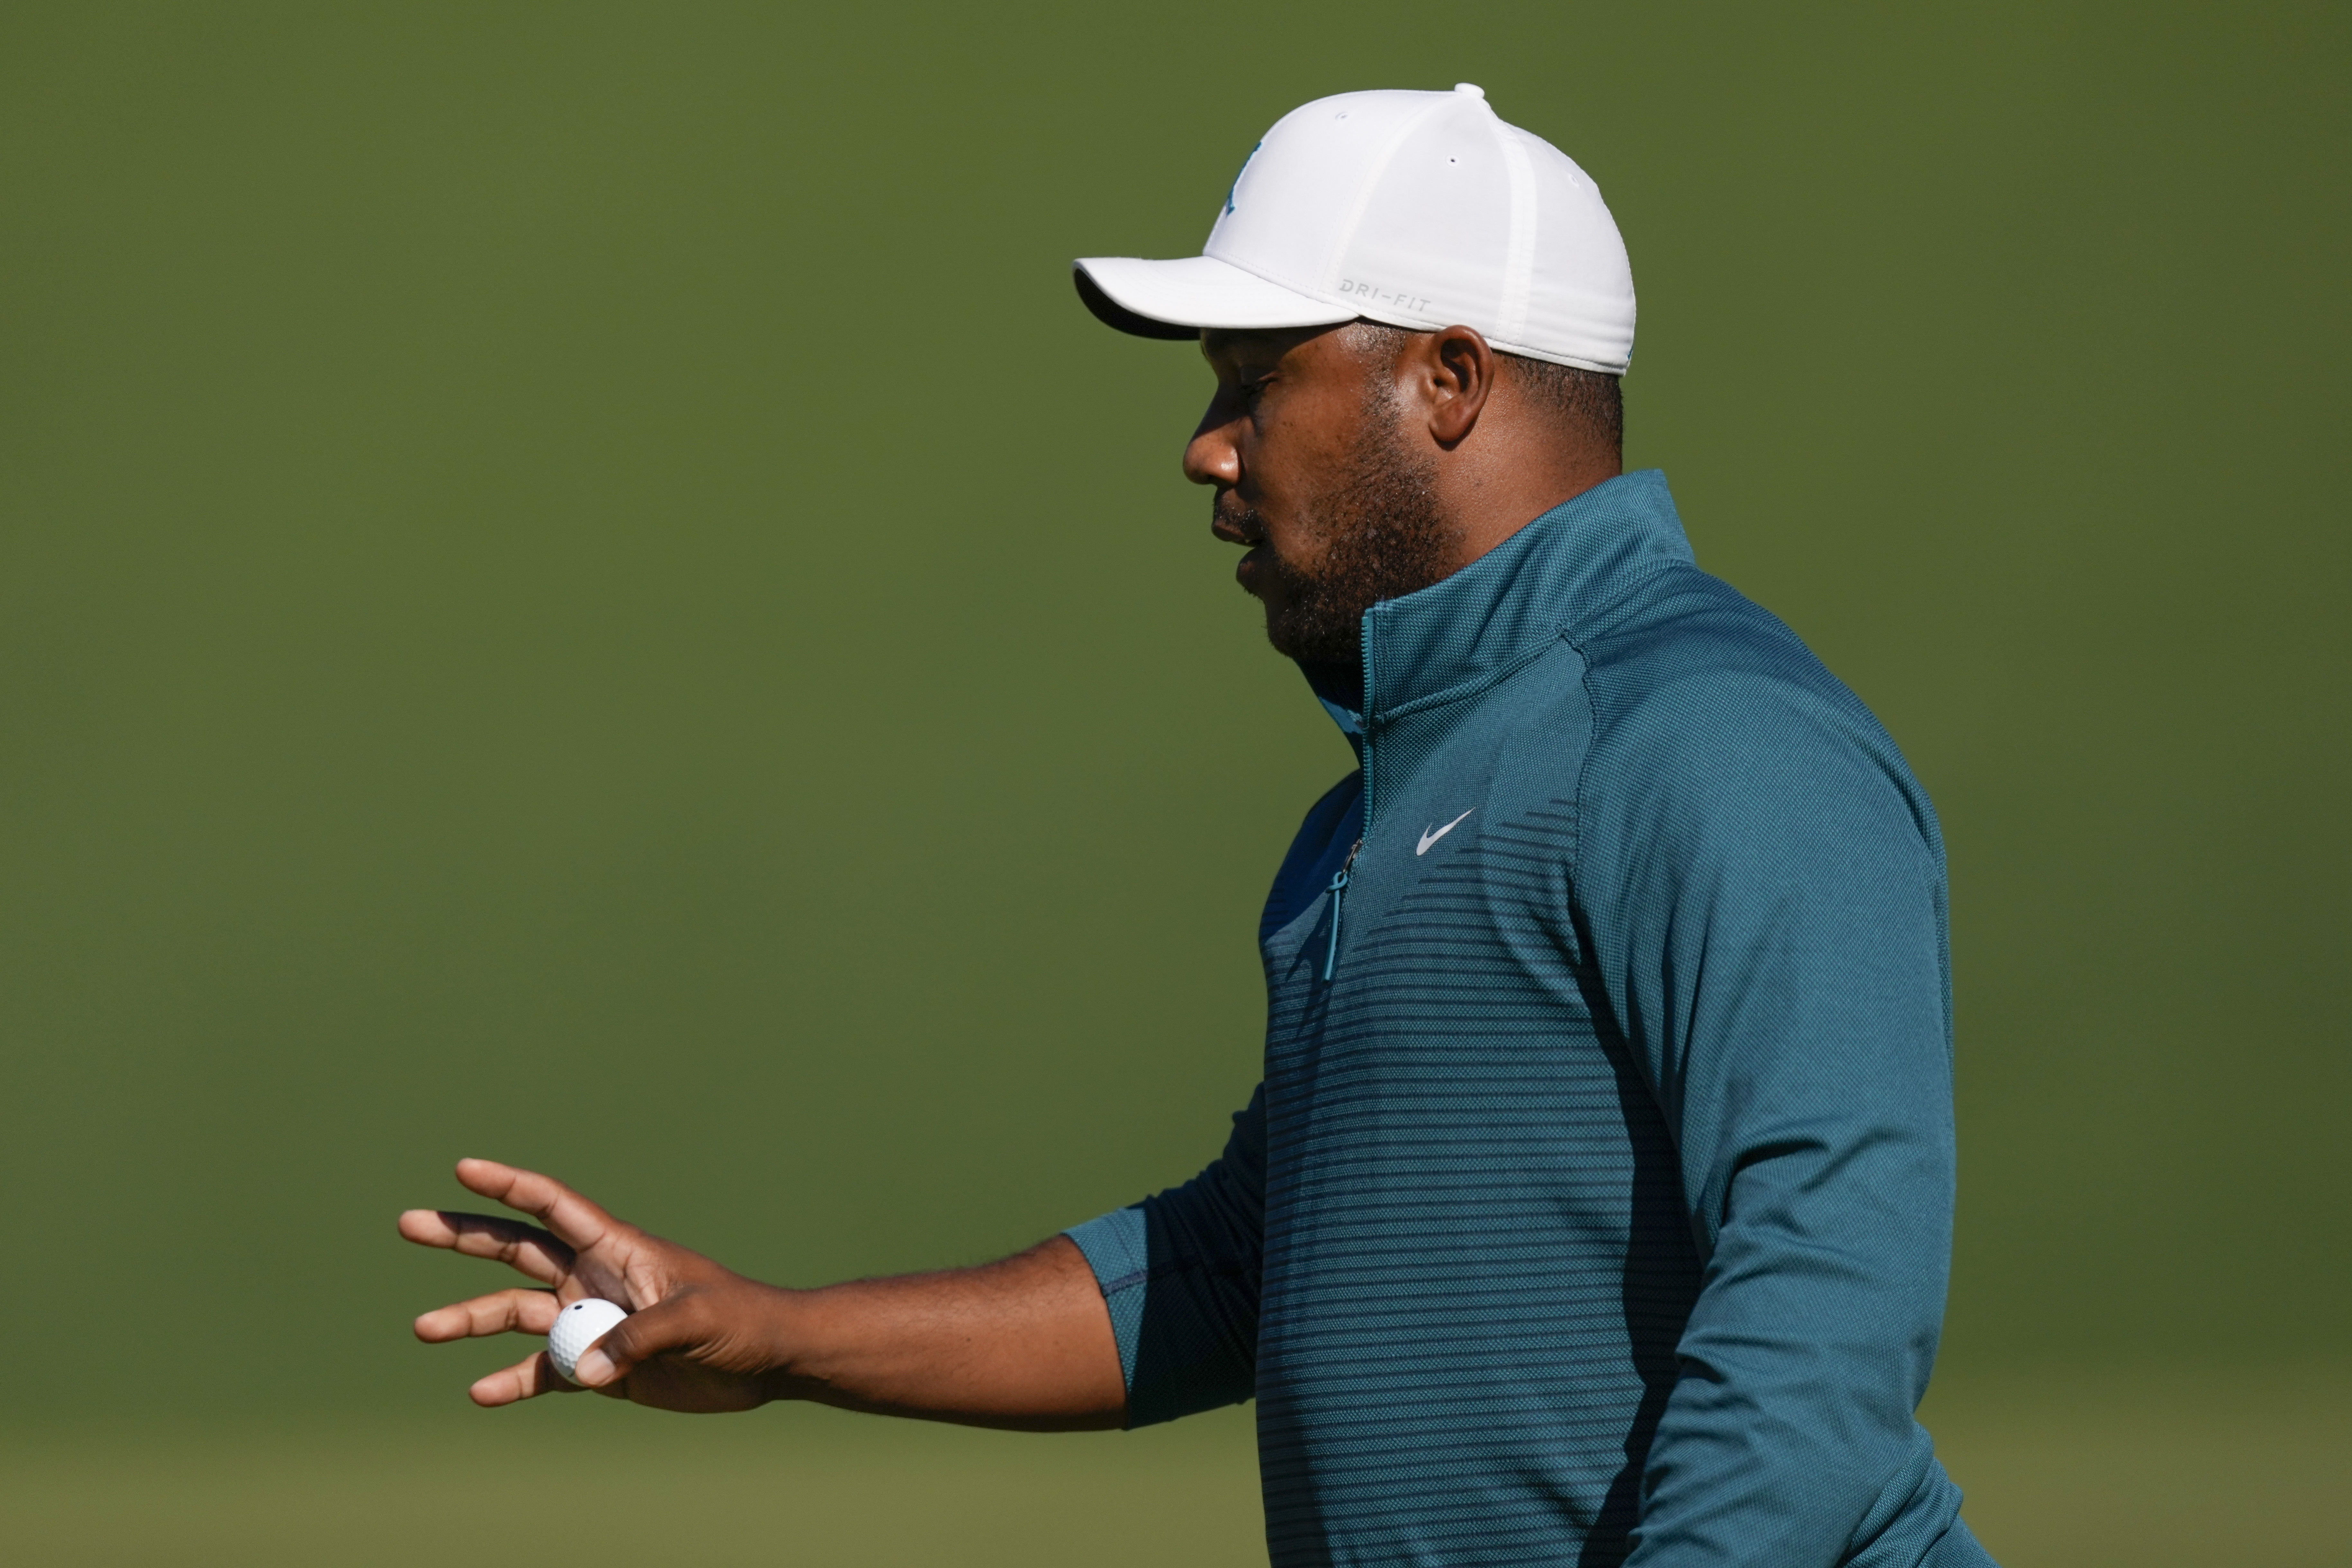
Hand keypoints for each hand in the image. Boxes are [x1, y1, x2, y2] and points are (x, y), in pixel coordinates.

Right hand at [400, 1157, 796, 1410]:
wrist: (765, 1360)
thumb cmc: (742, 1320)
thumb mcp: (699, 1318)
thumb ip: (642, 1337)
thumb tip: (585, 1368)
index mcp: (618, 1248)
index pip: (554, 1206)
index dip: (510, 1186)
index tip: (464, 1169)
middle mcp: (592, 1278)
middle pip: (514, 1250)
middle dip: (463, 1235)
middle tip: (408, 1222)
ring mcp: (590, 1320)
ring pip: (514, 1312)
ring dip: (469, 1319)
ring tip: (422, 1328)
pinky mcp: (597, 1364)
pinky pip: (541, 1370)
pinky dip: (511, 1381)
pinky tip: (481, 1393)